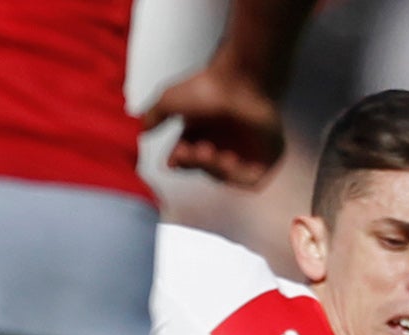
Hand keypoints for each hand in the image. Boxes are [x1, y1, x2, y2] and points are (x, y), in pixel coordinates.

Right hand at [141, 55, 286, 187]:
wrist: (240, 80)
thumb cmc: (206, 86)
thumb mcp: (170, 101)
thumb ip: (153, 117)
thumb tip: (140, 132)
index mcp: (205, 129)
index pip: (190, 156)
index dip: (181, 162)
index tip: (171, 162)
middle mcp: (225, 140)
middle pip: (205, 167)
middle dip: (194, 163)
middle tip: (188, 151)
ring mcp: (247, 150)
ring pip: (226, 176)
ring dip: (212, 168)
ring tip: (208, 150)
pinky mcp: (268, 159)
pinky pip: (250, 181)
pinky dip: (235, 174)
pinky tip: (228, 158)